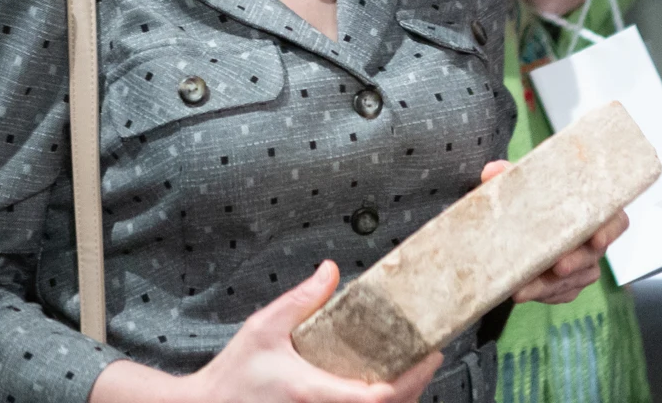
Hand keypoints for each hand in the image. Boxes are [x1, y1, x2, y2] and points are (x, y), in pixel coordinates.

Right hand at [167, 262, 441, 402]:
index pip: (380, 396)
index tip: (430, 354)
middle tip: (427, 358)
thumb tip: (330, 271)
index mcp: (315, 394)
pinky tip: (381, 393)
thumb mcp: (264, 328)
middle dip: (415, 388)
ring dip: (399, 401)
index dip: (413, 377)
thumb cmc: (232, 378)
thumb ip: (301, 299)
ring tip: (410, 373)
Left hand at [479, 161, 626, 303]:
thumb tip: (493, 171)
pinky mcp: (569, 284)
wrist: (517, 223)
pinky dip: (543, 294)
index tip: (596, 239)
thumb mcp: (520, 184)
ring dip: (550, 284)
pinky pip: (562, 293)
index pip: (616, 221)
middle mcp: (592, 240)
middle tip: (557, 267)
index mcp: (590, 210)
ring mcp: (583, 265)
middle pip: (593, 254)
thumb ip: (509, 177)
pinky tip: (524, 292)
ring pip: (576, 279)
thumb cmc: (531, 199)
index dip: (610, 231)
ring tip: (524, 287)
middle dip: (575, 262)